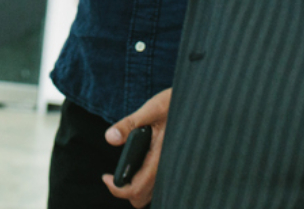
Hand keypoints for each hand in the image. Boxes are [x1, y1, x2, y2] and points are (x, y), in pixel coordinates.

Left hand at [102, 88, 170, 206]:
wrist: (198, 106)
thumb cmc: (176, 105)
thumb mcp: (152, 109)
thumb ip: (130, 124)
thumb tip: (110, 137)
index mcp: (161, 159)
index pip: (136, 189)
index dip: (117, 188)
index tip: (106, 177)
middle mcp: (168, 169)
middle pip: (141, 197)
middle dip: (125, 190)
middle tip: (114, 175)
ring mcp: (172, 170)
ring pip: (150, 193)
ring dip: (136, 186)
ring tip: (127, 167)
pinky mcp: (174, 165)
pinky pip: (157, 184)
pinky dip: (145, 180)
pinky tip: (141, 160)